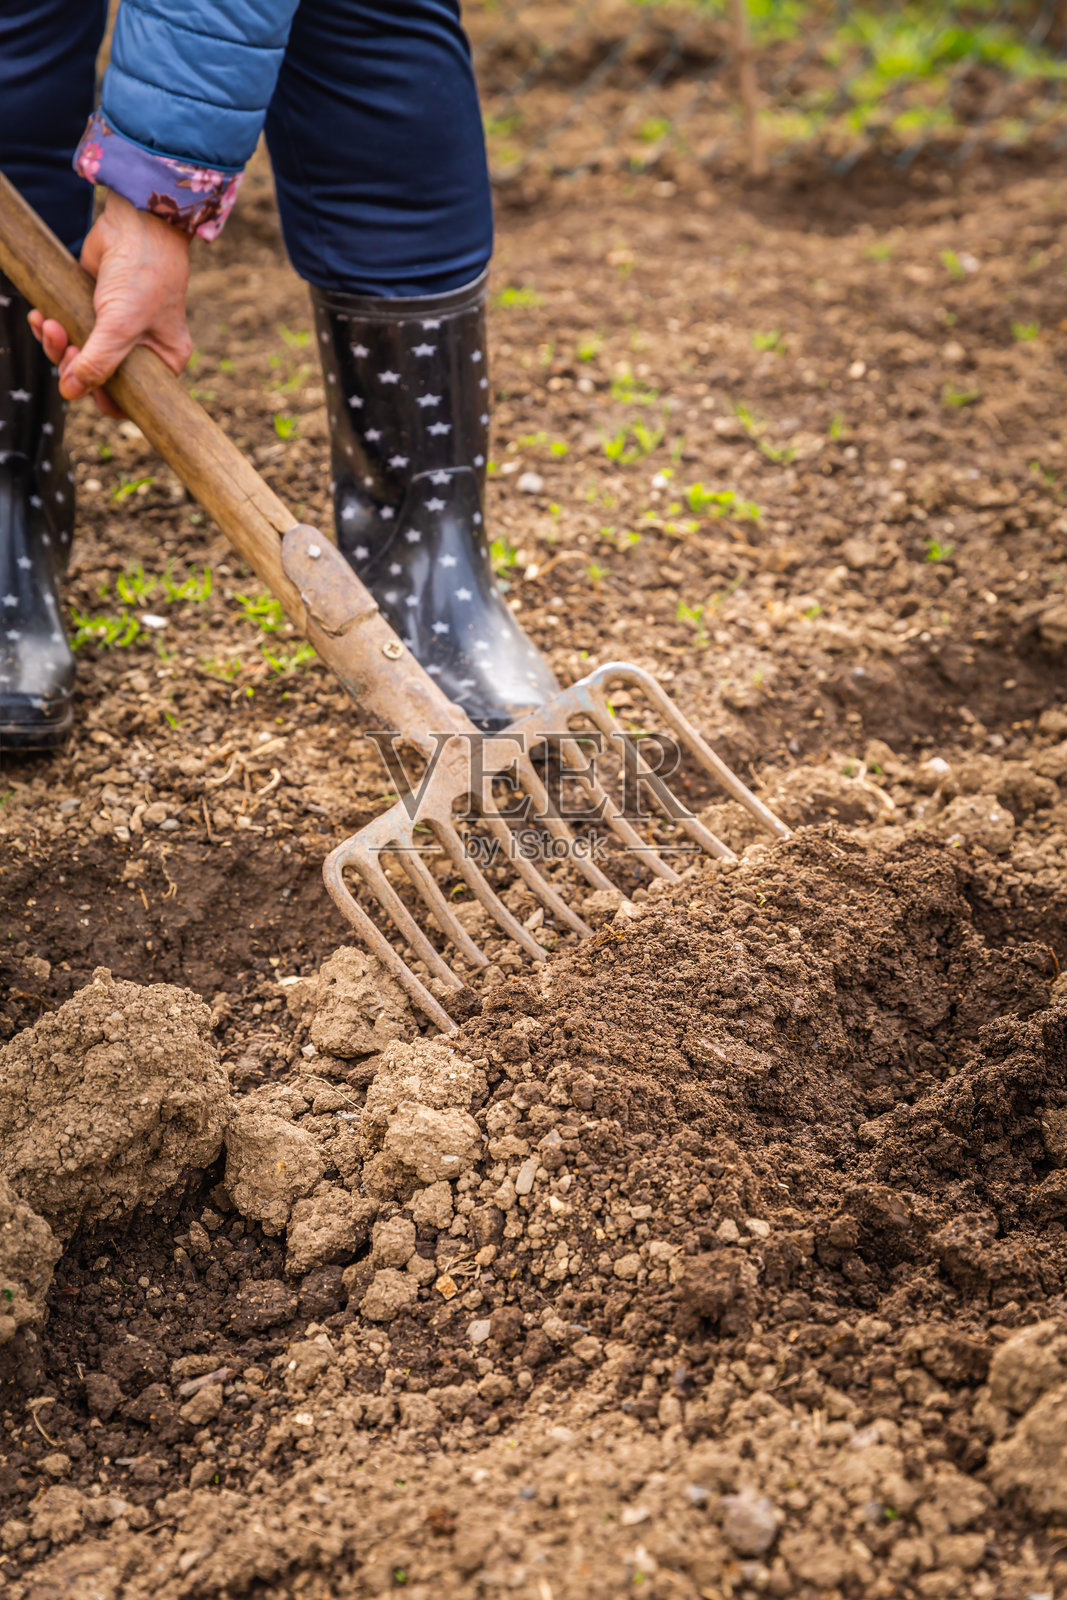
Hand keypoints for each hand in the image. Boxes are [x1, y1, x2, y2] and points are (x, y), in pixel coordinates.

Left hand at [28, 190, 192, 418]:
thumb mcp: (121, 326)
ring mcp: (116, 329)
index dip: (101, 396)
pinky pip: (68, 330)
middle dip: (73, 363)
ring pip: (79, 354)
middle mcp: (141, 348)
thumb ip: (98, 363)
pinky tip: (40, 316)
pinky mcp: (93, 309)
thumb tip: (70, 391)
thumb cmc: (143, 275)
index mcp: (163, 360)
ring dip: (56, 345)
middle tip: (63, 345)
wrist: (136, 222)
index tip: (81, 383)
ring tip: (47, 325)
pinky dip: (50, 328)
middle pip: (99, 376)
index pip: (131, 397)